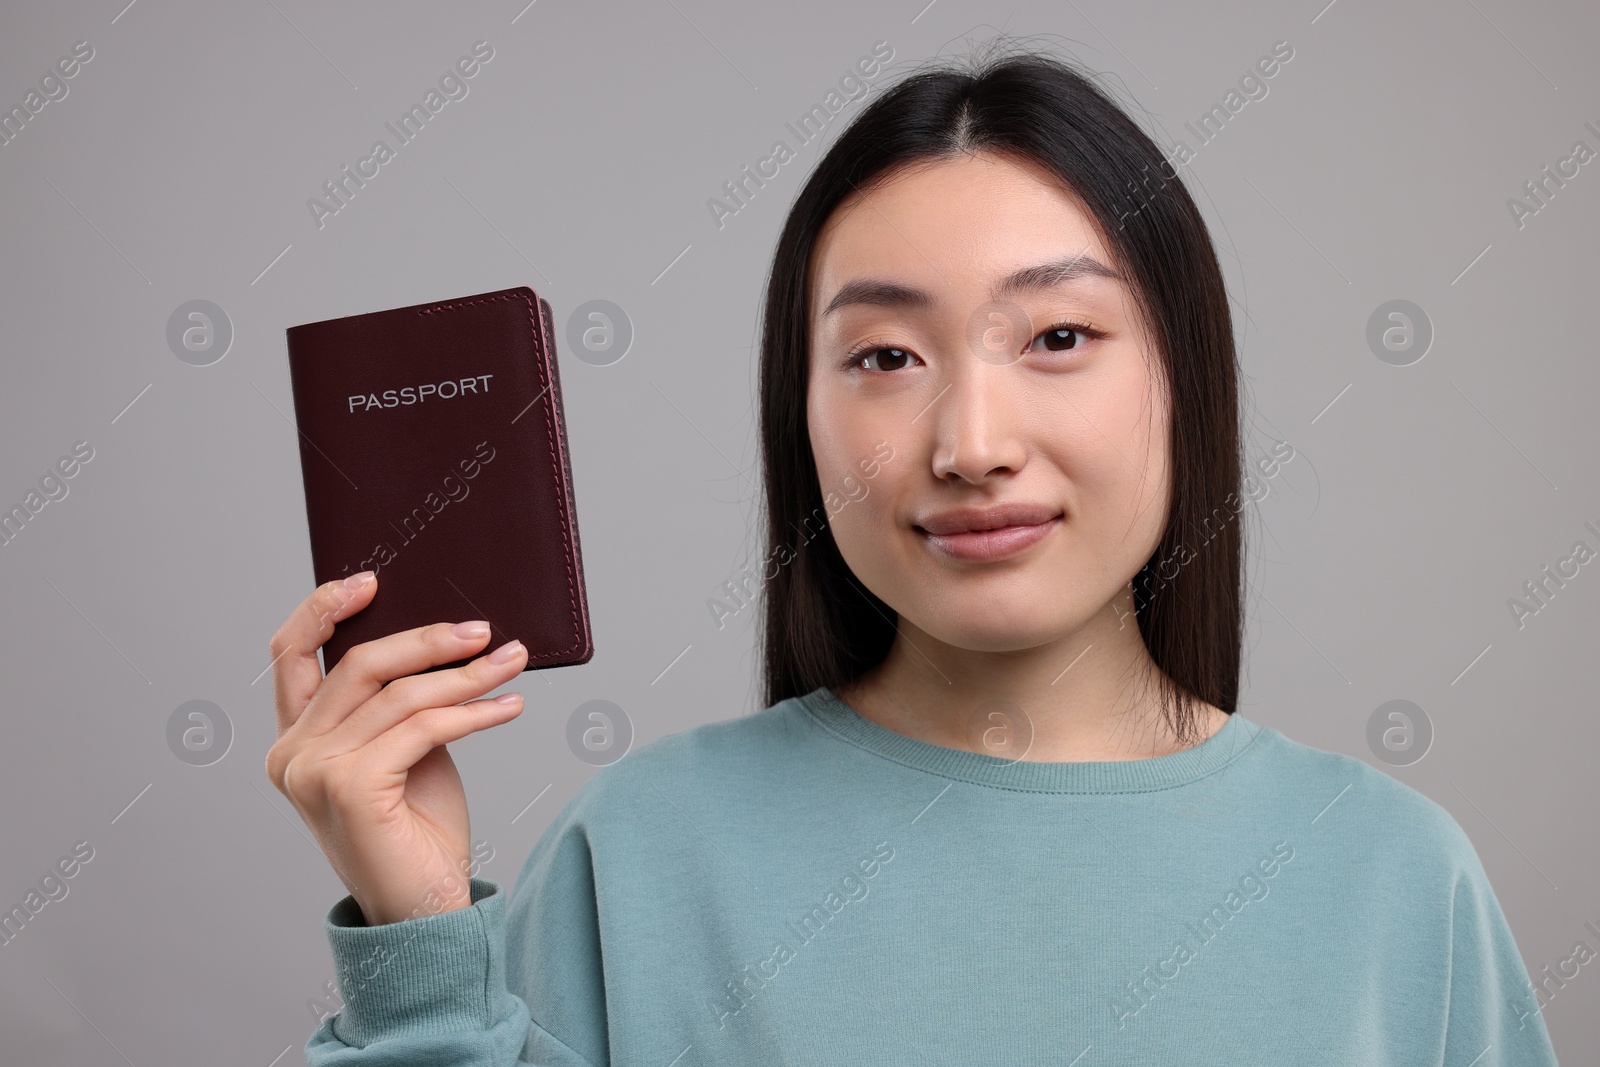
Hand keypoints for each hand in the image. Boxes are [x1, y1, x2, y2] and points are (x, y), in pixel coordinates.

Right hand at [264, 572, 528, 924]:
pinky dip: (473, 712)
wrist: (424, 908)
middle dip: (427, 640)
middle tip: (482, 630)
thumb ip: (398, 702)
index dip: (323, 609)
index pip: (289, 656)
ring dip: (466, 675)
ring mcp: (314, 773)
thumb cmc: (416, 828)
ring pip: (400, 695)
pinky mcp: (350, 789)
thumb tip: (442, 635)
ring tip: (512, 661)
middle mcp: (290, 755)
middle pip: (358, 666)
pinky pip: (423, 728)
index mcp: (292, 741)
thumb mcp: (404, 749)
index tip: (371, 579)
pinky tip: (509, 705)